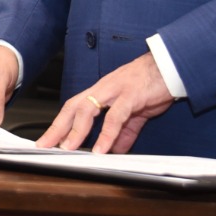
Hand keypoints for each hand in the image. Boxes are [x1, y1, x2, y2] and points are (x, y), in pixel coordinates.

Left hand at [36, 53, 174, 152]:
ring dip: (76, 131)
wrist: (170, 67)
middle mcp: (103, 89)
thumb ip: (124, 131)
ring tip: (68, 149)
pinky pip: (115, 116)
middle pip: (72, 108)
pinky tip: (102, 149)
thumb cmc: (151, 84)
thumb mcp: (135, 112)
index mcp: (101, 92)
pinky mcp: (131, 95)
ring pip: (87, 109)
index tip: (47, 141)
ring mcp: (115, 90)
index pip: (73, 108)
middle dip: (57, 128)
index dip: (59, 125)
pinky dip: (107, 134)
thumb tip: (116, 149)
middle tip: (45, 145)